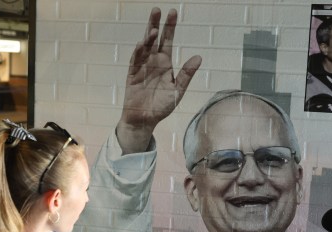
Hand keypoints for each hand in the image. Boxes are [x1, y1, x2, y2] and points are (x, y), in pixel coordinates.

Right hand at [117, 7, 201, 152]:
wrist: (145, 120)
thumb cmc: (161, 106)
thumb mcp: (177, 91)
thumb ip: (187, 75)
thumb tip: (199, 57)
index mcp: (164, 64)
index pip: (167, 41)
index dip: (170, 27)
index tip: (173, 12)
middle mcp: (152, 62)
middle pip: (154, 39)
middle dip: (155, 24)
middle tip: (157, 9)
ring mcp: (141, 67)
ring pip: (144, 48)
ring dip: (147, 38)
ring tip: (152, 28)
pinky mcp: (132, 75)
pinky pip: (135, 62)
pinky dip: (138, 53)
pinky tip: (142, 44)